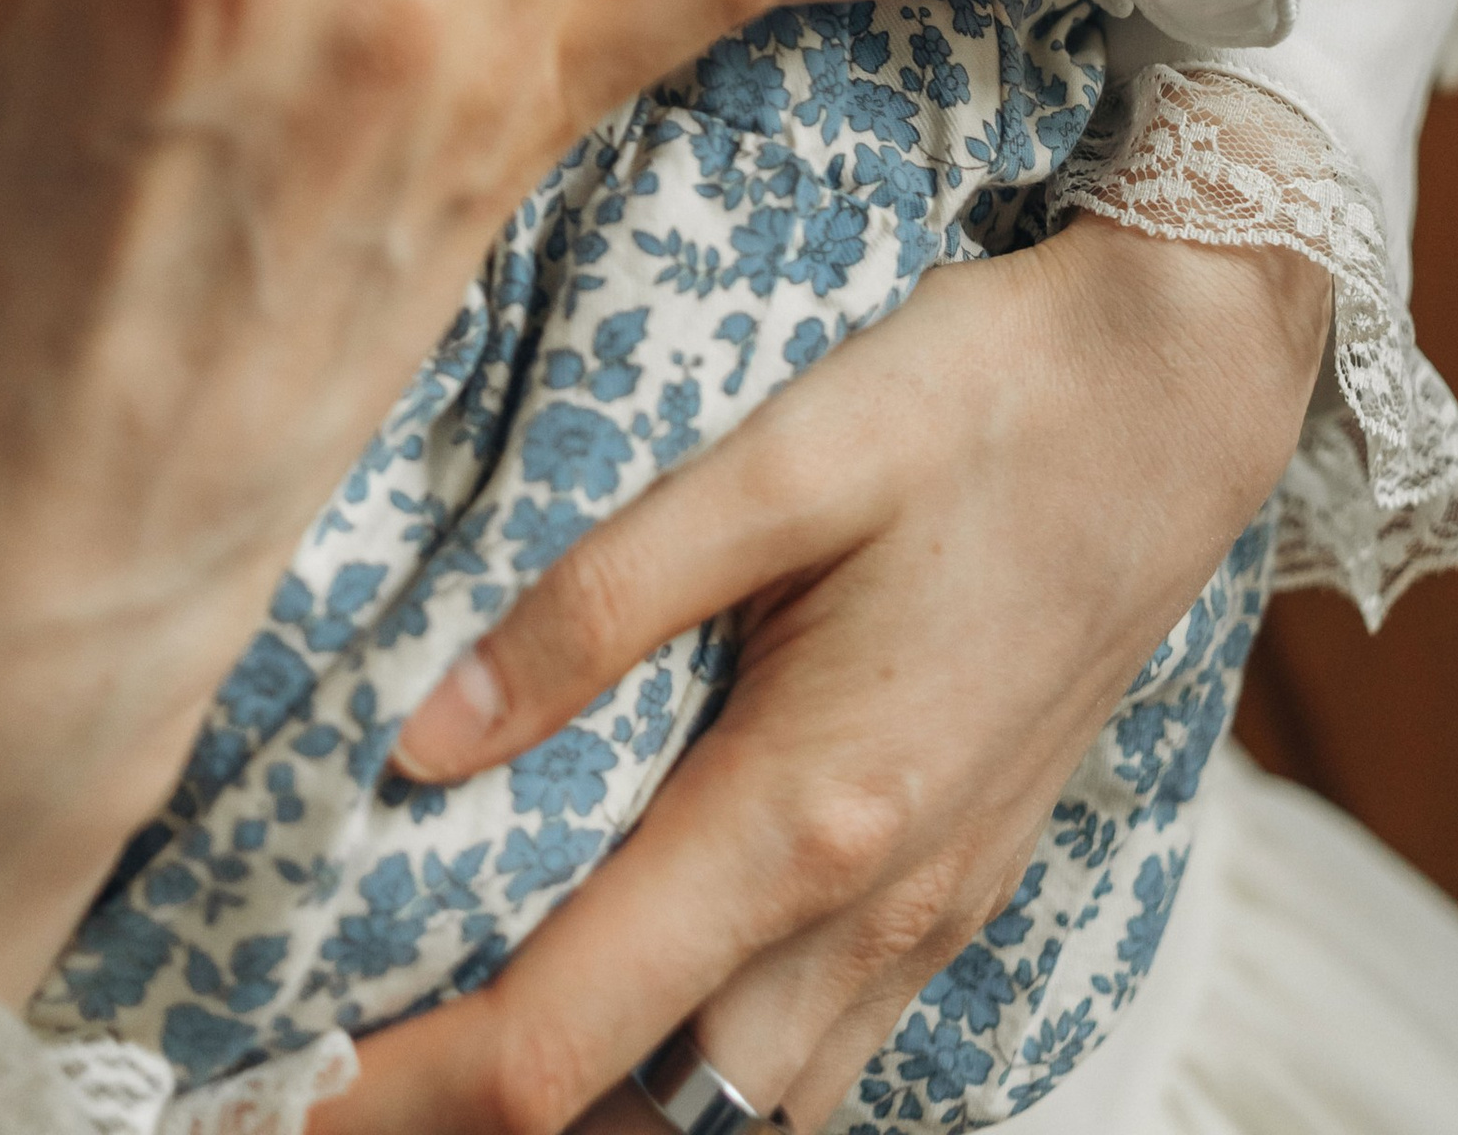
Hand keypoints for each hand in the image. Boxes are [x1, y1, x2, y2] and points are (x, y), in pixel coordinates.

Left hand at [335, 220, 1329, 1134]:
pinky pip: (819, 1060)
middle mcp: (873, 906)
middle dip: (479, 1127)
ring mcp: (934, 912)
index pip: (557, 1041)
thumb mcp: (783, 456)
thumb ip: (597, 604)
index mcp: (805, 812)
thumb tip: (423, 742)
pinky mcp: (966, 883)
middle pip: (641, 1126)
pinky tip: (638, 996)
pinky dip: (705, 1077)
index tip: (271, 1085)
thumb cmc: (986, 398)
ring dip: (599, 1113)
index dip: (393, 1094)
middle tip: (341, 1074)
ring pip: (743, 1116)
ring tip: (457, 1050)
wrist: (1186, 396)